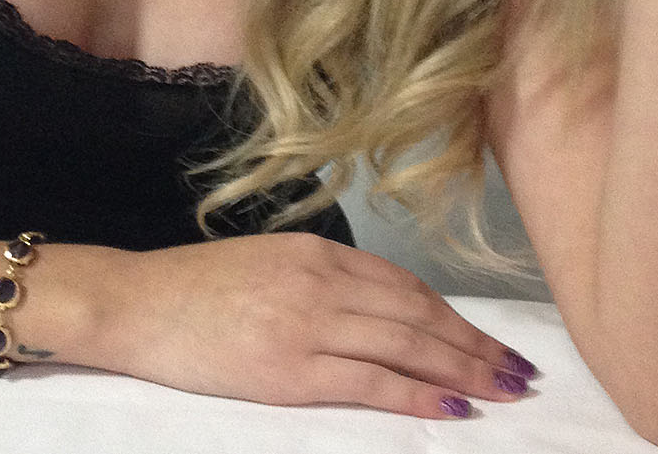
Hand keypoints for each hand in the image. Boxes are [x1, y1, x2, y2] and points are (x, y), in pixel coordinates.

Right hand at [103, 233, 534, 417]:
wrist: (138, 303)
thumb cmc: (196, 287)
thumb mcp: (268, 263)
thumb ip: (323, 280)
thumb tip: (382, 312)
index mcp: (317, 251)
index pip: (406, 285)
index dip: (455, 316)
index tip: (490, 340)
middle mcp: (322, 280)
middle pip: (418, 314)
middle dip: (474, 345)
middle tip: (519, 372)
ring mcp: (308, 323)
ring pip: (406, 344)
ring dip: (462, 369)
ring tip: (503, 390)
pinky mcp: (290, 368)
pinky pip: (370, 380)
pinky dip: (417, 393)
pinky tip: (451, 406)